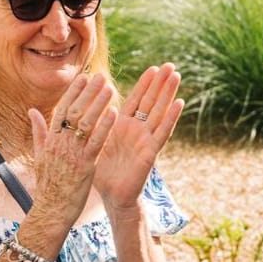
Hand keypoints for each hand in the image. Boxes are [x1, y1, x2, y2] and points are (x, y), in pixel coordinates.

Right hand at [25, 73, 116, 229]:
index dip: (73, 92)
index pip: (61, 110)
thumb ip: (38, 132)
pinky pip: (96, 142)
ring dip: (98, 103)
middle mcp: (60, 144)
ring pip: (85, 123)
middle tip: (100, 77)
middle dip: (88, 93)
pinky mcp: (84, 166)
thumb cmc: (48, 185)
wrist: (51, 211)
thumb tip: (31, 110)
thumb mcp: (40, 156)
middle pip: (74, 112)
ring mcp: (72, 154)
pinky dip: (105, 126)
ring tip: (110, 88)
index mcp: (50, 140)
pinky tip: (114, 113)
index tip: (83, 77)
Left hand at [94, 64, 182, 213]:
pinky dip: (171, 117)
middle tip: (170, 64)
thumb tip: (83, 106)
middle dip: (160, 83)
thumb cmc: (102, 172)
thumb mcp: (94, 142)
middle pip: (151, 101)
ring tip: (176, 75)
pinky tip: (180, 103)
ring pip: (158, 111)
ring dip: (168, 93)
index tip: (153, 67)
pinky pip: (162, 132)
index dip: (144, 84)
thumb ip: (93, 124)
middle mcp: (137, 130)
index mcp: (122, 126)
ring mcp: (145, 140)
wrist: (112, 197)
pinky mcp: (150, 152)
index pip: (135, 100)